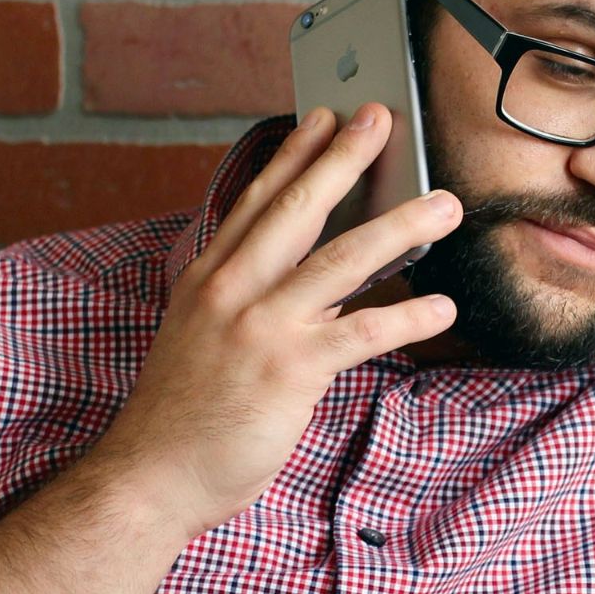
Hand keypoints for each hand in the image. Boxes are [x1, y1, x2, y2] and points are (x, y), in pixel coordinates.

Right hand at [86, 104, 461, 540]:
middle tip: (381, 117)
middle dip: (344, 159)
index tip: (324, 116)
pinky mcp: (290, 370)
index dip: (294, 155)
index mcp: (209, 279)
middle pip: (298, 210)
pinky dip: (408, 317)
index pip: (257, 201)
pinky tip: (443, 308)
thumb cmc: (185, 414)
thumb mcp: (208, 338)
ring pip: (342, 261)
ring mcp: (260, 327)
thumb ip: (259, 302)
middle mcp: (231, 291)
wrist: (151, 477)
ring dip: (399, 227)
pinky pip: (363, 333)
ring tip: (444, 203)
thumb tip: (329, 283)